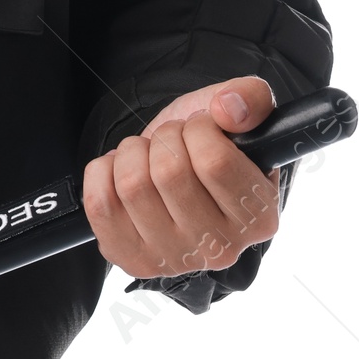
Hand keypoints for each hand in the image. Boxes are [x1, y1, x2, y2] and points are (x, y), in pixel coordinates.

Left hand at [82, 76, 283, 280]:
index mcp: (259, 216)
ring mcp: (174, 260)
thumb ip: (249, 98)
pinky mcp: (133, 259)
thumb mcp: (235, 111)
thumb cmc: (206, 143)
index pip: (214, 162)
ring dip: (133, 154)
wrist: (172, 170)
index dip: (198, 129)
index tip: (200, 128)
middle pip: (169, 173)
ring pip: (132, 185)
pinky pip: (99, 204)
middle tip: (171, 143)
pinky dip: (103, 173)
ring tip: (148, 157)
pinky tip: (122, 174)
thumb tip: (227, 109)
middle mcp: (222, 249)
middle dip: (164, 139)